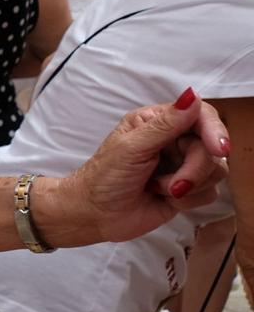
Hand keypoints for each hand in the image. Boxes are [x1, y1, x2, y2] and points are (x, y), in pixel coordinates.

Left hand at [46, 91, 230, 247]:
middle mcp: (174, 140)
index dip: (214, 131)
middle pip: (212, 148)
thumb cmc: (103, 177)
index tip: (218, 149)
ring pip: (216, 171)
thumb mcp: (131, 147)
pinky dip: (188, 200)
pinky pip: (210, 193)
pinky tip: (163, 199)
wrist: (94, 215)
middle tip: (171, 186)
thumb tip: (191, 95)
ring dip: (187, 186)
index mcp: (158, 121)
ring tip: (157, 188)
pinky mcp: (187, 189)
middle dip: (193, 169)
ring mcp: (182, 165)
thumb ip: (165, 124)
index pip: (202, 116)